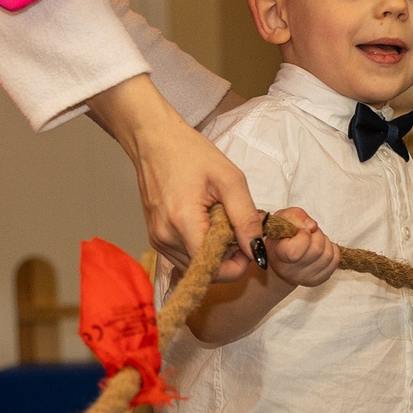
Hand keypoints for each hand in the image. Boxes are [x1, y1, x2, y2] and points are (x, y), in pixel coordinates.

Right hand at [89, 75, 262, 280]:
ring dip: (214, 252)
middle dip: (227, 256)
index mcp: (183, 223)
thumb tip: (258, 252)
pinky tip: (204, 222)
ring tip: (218, 220)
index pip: (214, 270)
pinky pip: (184, 257)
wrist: (154, 140)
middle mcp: (165, 238)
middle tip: (234, 224)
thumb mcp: (229, 180)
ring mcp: (157, 240)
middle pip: (205, 272)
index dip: (238, 263)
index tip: (246, 239)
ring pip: (195, 267)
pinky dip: (200, 247)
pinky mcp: (155, 238)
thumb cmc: (191, 153)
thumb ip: (246, 218)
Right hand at [263, 208, 339, 287]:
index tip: (301, 231)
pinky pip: (335, 262)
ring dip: (326, 242)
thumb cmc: (281, 237)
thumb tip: (313, 226)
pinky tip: (322, 248)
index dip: (304, 235)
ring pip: (328, 256)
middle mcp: (291, 271)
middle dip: (317, 235)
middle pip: (317, 250)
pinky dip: (332, 250)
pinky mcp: (317, 280)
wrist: (280, 260)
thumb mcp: (282, 219)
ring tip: (315, 240)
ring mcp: (305, 278)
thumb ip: (296, 216)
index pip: (296, 250)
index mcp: (278, 255)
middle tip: (310, 233)